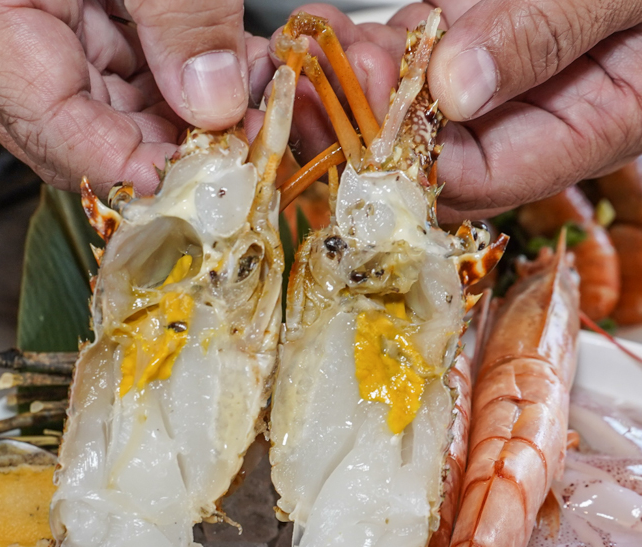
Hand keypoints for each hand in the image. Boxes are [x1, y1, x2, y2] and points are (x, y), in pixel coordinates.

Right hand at [0, 0, 273, 195]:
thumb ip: (176, 11)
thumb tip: (212, 100)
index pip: (46, 125)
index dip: (124, 167)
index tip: (196, 181)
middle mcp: (5, 18)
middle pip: (80, 130)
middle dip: (164, 146)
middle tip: (235, 149)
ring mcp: (43, 13)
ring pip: (112, 103)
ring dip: (184, 117)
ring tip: (245, 108)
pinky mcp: (81, 1)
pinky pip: (129, 61)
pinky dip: (182, 76)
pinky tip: (229, 74)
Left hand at [279, 1, 641, 219]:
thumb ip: (553, 30)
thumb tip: (459, 88)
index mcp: (591, 126)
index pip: (485, 176)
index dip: (415, 159)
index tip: (362, 114)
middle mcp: (538, 112)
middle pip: (435, 155)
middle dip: (364, 131)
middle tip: (305, 92)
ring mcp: (502, 70)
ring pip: (412, 107)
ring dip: (350, 88)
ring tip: (299, 56)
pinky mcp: (479, 26)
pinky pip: (413, 53)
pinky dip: (369, 45)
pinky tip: (327, 32)